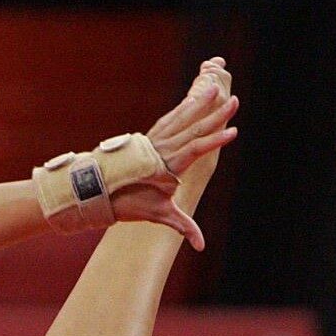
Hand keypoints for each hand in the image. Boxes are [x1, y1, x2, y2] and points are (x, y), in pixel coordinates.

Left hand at [110, 58, 237, 249]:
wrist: (100, 191)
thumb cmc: (130, 203)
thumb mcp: (158, 214)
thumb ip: (183, 227)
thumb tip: (201, 246)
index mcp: (167, 165)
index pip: (195, 149)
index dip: (215, 141)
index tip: (234, 131)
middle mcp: (162, 149)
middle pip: (193, 128)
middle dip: (215, 115)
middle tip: (235, 100)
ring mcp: (154, 141)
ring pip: (180, 119)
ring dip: (199, 104)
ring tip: (213, 89)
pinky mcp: (149, 138)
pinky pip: (169, 120)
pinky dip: (181, 109)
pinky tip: (191, 100)